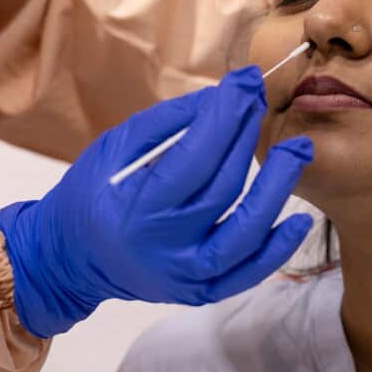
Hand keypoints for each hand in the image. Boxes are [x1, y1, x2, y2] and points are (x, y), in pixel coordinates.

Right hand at [0, 66, 313, 337]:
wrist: (70, 259)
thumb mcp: (114, 148)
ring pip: (244, 234)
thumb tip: (221, 97)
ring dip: (277, 189)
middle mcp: (164, 247)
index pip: (194, 157)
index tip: (246, 81)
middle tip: (261, 100)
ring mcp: (185, 275)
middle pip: (222, 188)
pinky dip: (277, 249)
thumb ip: (168, 123)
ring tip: (300, 150)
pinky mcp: (200, 291)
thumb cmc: (90, 194)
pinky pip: (247, 274)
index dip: (226, 116)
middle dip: (246, 137)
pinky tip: (300, 220)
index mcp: (137, 208)